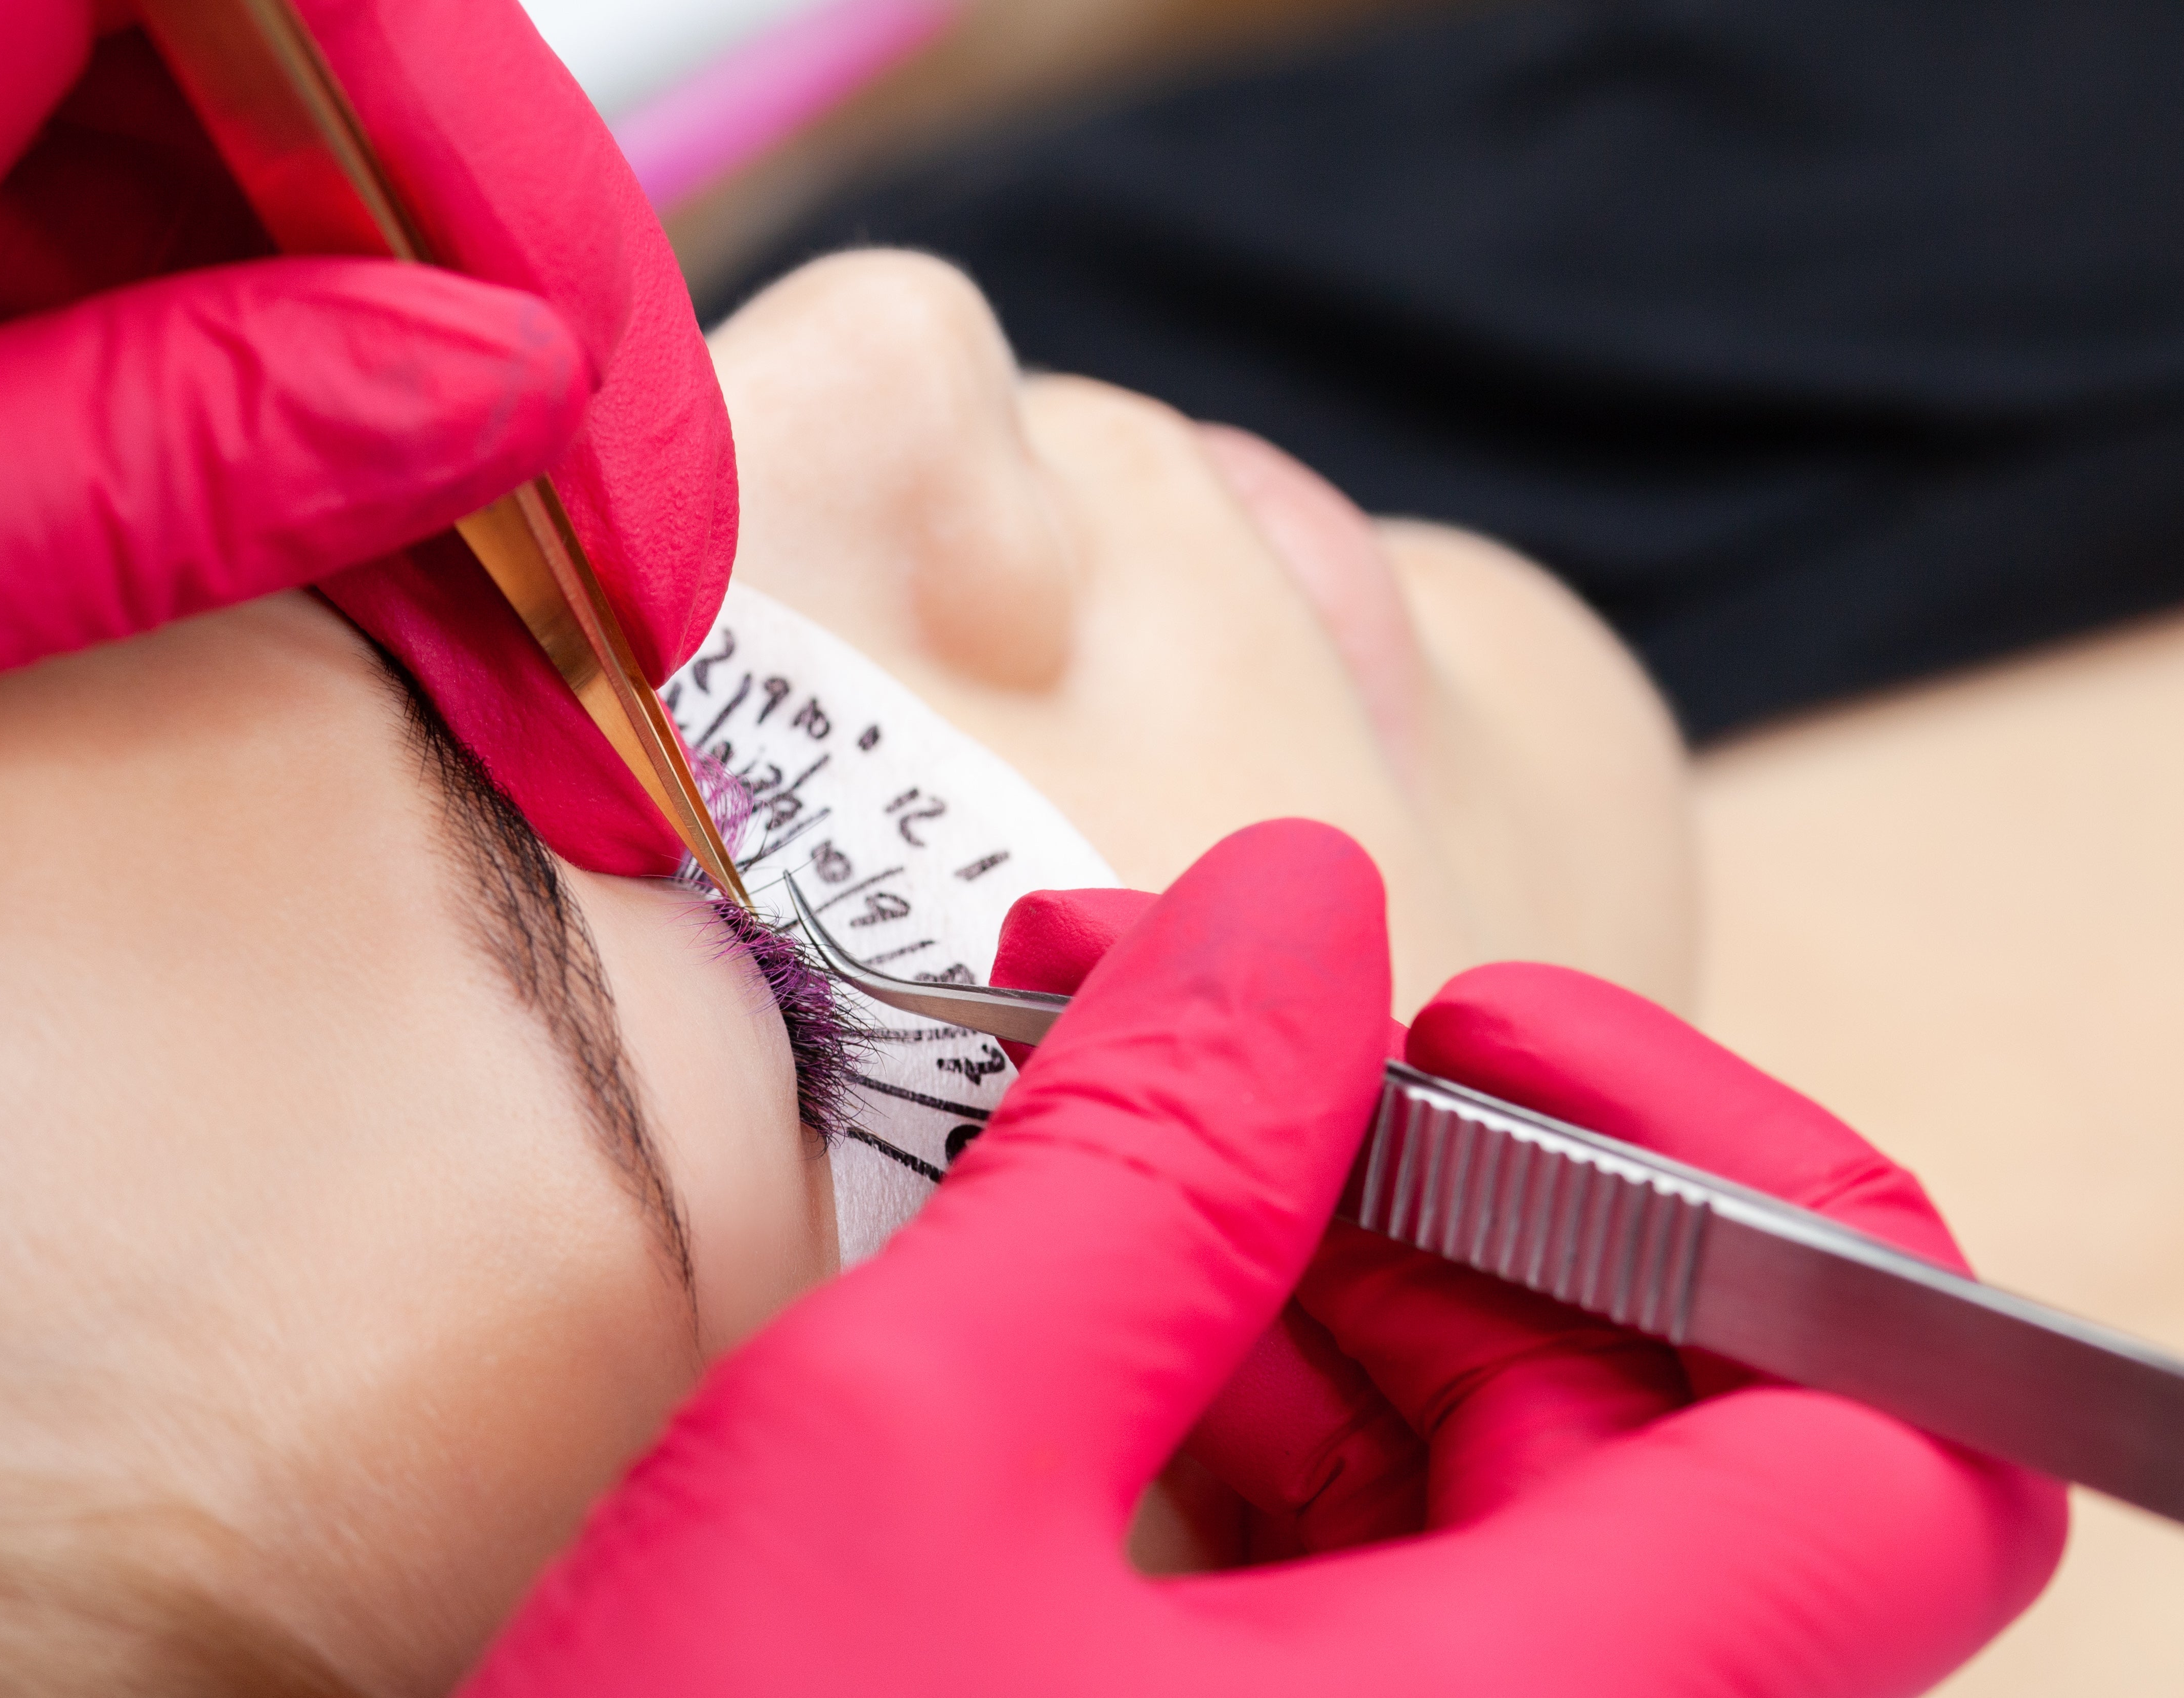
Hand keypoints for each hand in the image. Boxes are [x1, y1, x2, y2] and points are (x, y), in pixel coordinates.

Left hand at [0, 0, 732, 870]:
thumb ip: (137, 465)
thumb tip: (501, 402)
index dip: (533, 218)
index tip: (633, 504)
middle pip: (302, 60)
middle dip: (487, 344)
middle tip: (587, 626)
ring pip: (221, 140)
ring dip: (372, 390)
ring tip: (458, 646)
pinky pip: (102, 183)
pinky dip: (224, 366)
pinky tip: (278, 543)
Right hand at [991, 880, 2069, 1694]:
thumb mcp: (897, 1453)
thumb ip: (1144, 1160)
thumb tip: (1297, 919)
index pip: (1890, 1449)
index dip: (1739, 1186)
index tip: (1476, 1037)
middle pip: (1666, 1433)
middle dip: (1438, 1182)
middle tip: (1203, 1032)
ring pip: (1504, 1500)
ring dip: (1325, 1271)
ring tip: (1102, 1134)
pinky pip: (1375, 1589)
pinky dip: (1260, 1406)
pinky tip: (1094, 1301)